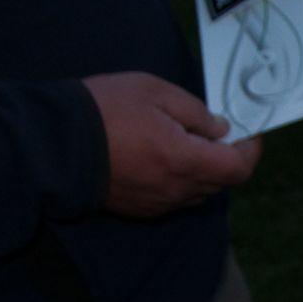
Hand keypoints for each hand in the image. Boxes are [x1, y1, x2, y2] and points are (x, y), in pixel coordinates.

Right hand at [83, 72, 260, 218]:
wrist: (52, 143)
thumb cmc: (104, 110)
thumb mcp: (155, 92)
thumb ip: (196, 113)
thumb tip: (221, 130)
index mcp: (186, 161)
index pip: (239, 168)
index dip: (250, 149)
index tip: (247, 130)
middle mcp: (177, 190)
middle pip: (222, 182)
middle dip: (227, 157)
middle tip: (215, 130)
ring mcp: (158, 203)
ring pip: (199, 191)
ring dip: (203, 169)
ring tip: (185, 140)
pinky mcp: (140, 209)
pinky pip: (174, 197)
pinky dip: (180, 179)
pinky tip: (160, 155)